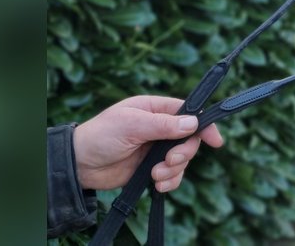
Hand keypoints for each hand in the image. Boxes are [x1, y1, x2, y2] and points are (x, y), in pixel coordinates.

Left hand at [73, 95, 224, 191]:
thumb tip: (193, 123)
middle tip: (169, 161)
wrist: (80, 165)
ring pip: (182, 160)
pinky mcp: (151, 168)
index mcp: (156, 109)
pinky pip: (172, 176)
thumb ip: (163, 125)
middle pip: (189, 139)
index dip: (204, 125)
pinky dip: (169, 182)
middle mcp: (160, 128)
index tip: (215, 141)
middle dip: (183, 153)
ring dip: (174, 171)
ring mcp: (156, 149)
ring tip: (155, 176)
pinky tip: (157, 186)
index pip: (189, 113)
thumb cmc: (101, 135)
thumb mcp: (132, 125)